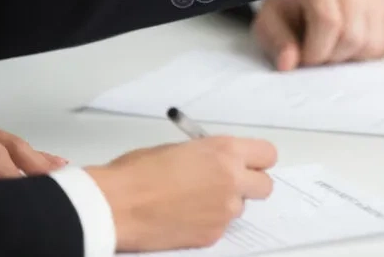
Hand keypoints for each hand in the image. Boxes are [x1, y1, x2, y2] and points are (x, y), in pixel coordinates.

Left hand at [0, 97, 65, 191]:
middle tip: (57, 175)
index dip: (6, 167)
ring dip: (36, 156)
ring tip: (62, 169)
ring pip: (13, 143)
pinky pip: (5, 145)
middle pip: (10, 143)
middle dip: (34, 159)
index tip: (20, 184)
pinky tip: (43, 161)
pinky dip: (26, 154)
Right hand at [87, 136, 277, 251]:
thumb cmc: (137, 173)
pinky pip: (220, 227)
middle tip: (228, 184)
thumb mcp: (181, 148)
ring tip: (193, 201)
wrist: (116, 205)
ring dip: (225, 204)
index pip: (268, 154)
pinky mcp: (211, 235)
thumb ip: (209, 154)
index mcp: (225, 151)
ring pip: (240, 208)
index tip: (248, 163)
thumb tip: (219, 161)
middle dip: (250, 185)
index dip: (257, 160)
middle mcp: (232, 180)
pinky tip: (182, 217)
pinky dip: (207, 223)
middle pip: (265, 186)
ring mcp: (224, 211)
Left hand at [252, 0, 383, 70]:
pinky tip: (350, 45)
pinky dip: (367, 55)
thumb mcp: (271, 22)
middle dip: (332, 57)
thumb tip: (289, 63)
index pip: (329, 22)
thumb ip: (278, 42)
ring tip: (333, 47)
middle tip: (318, 54)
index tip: (304, 59)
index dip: (316, 51)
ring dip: (350, 57)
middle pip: (352, 36)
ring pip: (372, 44)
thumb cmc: (290, 8)